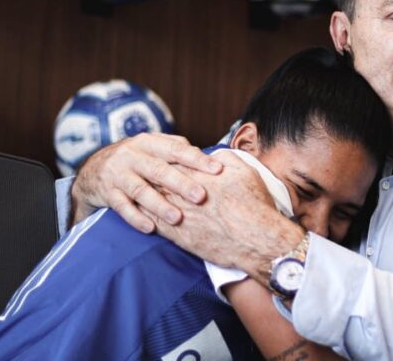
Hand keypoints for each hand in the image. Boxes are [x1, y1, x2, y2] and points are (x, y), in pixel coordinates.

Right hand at [70, 132, 221, 231]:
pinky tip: (150, 228)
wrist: (92, 170)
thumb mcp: (151, 147)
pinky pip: (121, 207)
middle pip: (159, 170)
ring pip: (140, 190)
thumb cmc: (134, 159)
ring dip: (159, 205)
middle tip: (201, 196)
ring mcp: (118, 174)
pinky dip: (135, 218)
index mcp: (148, 143)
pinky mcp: (107, 193)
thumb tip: (207, 157)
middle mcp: (131, 156)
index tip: (217, 170)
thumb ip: (176, 149)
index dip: (196, 159)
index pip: (175, 149)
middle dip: (181, 183)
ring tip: (177, 218)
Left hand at [156, 151, 303, 279]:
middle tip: (144, 174)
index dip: (168, 160)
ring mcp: (178, 214)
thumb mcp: (243, 170)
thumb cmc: (253, 203)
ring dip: (144, 197)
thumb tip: (213, 156)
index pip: (173, 161)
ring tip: (137, 193)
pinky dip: (146, 219)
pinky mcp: (179, 236)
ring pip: (152, 202)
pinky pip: (154, 224)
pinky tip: (142, 216)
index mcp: (197, 173)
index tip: (163, 160)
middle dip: (150, 176)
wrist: (255, 238)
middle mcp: (183, 193)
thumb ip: (224, 157)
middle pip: (158, 180)